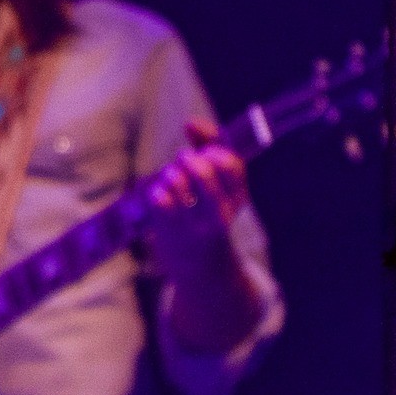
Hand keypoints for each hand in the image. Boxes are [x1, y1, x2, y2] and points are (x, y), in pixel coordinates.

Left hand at [146, 120, 263, 353]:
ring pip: (179, 187)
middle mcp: (221, 213)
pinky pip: (161, 204)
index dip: (214, 147)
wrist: (204, 271)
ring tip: (172, 176)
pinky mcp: (172, 235)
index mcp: (237, 198)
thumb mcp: (219, 186)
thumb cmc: (208, 215)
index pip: (232, 166)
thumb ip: (208, 148)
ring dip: (172, 175)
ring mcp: (196, 226)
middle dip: (190, 161)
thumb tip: (191, 123)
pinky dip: (158, 192)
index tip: (205, 148)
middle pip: (205, 175)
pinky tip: (160, 195)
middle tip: (184, 160)